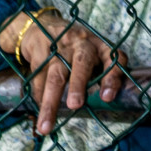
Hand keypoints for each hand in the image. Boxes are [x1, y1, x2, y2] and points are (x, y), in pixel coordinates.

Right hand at [9, 11, 125, 134]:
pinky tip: (39, 112)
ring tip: (46, 125)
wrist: (42, 25)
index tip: (107, 97)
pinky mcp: (40, 52)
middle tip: (75, 105)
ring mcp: (60, 47)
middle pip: (81, 62)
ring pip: (55, 74)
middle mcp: (82, 44)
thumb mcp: (94, 52)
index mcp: (100, 46)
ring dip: (50, 101)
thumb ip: (102, 72)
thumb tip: (106, 104)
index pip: (112, 58)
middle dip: (77, 84)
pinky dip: (38, 97)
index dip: (112, 77)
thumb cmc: (76, 48)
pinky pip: (38, 77)